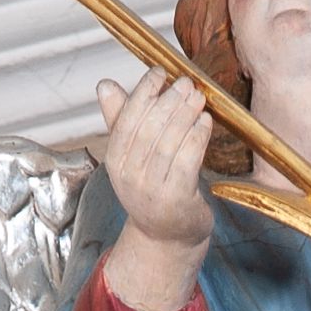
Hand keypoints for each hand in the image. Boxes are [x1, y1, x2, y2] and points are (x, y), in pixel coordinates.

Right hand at [97, 72, 213, 310]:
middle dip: (169, 100)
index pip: (127, 118)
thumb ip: (121, 121)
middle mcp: (129, 177)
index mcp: (115, 162)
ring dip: (186, 114)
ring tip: (198, 96)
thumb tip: (105, 85)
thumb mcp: (133, 157)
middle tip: (186, 82)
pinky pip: (188, 160)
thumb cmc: (154, 189)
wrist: (168, 238)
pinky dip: (198, 136)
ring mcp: (152, 191)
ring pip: (169, 142)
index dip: (144, 91)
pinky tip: (206, 121)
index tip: (161, 72)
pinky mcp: (177, 200)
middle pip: (149, 128)